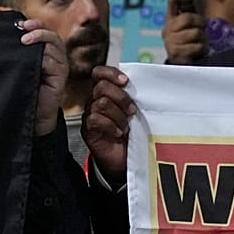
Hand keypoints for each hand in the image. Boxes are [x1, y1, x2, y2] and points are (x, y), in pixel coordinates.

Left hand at [19, 19, 66, 136]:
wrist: (30, 117)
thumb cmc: (21, 91)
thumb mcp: (14, 65)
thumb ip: (11, 50)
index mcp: (43, 53)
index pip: (42, 32)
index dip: (33, 24)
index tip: (18, 22)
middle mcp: (53, 58)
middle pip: (51, 36)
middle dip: (38, 28)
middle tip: (24, 28)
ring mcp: (58, 68)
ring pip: (55, 46)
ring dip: (41, 40)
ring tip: (25, 41)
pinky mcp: (60, 79)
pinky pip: (56, 64)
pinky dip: (45, 59)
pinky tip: (34, 60)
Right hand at [83, 65, 135, 186]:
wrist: (124, 160)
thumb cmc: (131, 135)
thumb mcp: (135, 113)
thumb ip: (134, 98)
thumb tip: (145, 86)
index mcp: (106, 93)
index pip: (100, 73)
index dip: (111, 73)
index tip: (126, 81)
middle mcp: (95, 101)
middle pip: (101, 86)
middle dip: (121, 97)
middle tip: (132, 111)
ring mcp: (90, 115)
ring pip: (101, 103)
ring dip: (118, 115)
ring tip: (126, 126)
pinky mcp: (88, 129)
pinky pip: (95, 119)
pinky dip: (110, 125)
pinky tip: (118, 133)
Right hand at [162, 0, 207, 64]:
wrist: (182, 65)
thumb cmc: (187, 43)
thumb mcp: (188, 27)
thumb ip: (190, 13)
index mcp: (170, 21)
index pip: (171, 3)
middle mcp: (167, 30)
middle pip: (188, 18)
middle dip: (199, 23)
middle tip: (201, 29)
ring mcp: (170, 42)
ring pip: (195, 33)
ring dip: (203, 39)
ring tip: (199, 44)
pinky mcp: (176, 53)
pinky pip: (196, 46)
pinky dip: (201, 49)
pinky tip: (197, 52)